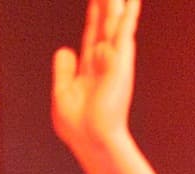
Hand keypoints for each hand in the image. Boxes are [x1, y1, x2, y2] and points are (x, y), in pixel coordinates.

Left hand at [52, 0, 139, 151]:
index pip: (92, 33)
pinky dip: (128, 15)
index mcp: (90, 68)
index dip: (94, 15)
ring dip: (118, 3)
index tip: (96, 0)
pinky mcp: (120, 62)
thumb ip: (63, 69)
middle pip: (105, 23)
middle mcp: (104, 61)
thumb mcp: (62, 92)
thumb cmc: (78, 126)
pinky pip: (124, 32)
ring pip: (115, 22)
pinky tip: (132, 0)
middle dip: (107, 3)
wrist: (91, 140)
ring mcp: (114, 61)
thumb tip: (66, 49)